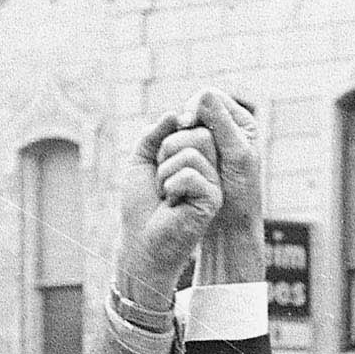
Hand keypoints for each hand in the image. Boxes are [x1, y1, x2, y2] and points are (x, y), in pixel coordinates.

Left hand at [116, 98, 225, 308]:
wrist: (141, 239)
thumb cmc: (141, 204)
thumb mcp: (142, 159)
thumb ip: (155, 133)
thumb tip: (175, 114)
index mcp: (196, 157)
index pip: (193, 126)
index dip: (170, 136)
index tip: (159, 160)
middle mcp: (209, 168)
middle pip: (197, 134)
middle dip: (166, 152)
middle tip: (162, 179)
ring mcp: (213, 183)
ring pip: (192, 152)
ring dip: (165, 172)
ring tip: (166, 193)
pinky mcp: (212, 199)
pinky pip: (190, 174)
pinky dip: (171, 186)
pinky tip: (173, 204)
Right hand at [186, 89, 265, 283]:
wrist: (233, 225)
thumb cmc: (240, 194)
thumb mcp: (236, 156)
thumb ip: (222, 125)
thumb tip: (203, 94)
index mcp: (242, 122)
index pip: (211, 97)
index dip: (195, 105)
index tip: (187, 122)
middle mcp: (228, 130)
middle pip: (196, 110)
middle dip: (186, 122)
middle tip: (179, 135)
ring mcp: (213, 144)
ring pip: (186, 128)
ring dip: (178, 136)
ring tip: (175, 151)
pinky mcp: (199, 159)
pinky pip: (180, 144)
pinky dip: (174, 150)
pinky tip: (172, 160)